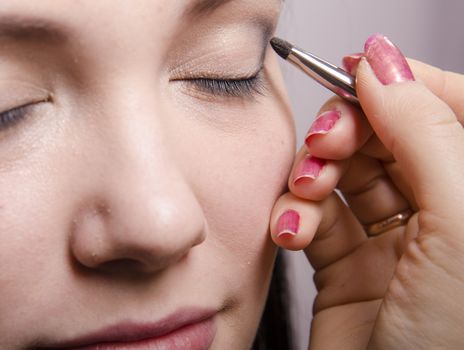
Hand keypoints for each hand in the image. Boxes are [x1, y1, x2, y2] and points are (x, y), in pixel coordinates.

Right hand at [270, 34, 463, 348]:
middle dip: (348, 130)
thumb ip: (423, 130)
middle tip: (327, 141)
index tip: (356, 71)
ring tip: (306, 192)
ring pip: (344, 174)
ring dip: (315, 174)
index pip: (447, 107)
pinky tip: (292, 229)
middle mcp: (443, 212)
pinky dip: (295, 215)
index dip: (402, 84)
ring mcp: (393, 241)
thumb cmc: (455, 342)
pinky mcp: (346, 267)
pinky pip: (314, 220)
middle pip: (387, 136)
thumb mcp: (460, 221)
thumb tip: (384, 60)